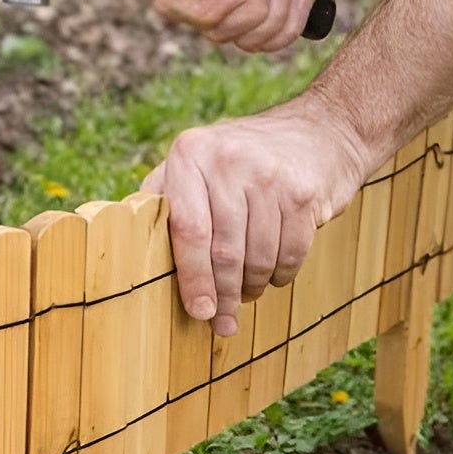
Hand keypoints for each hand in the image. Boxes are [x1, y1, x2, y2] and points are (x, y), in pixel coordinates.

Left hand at [143, 91, 369, 335]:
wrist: (318, 131)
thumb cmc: (242, 159)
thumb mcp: (198, 161)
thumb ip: (166, 197)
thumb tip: (135, 254)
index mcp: (190, 154)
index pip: (188, 229)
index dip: (193, 277)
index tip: (199, 311)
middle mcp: (228, 160)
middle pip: (224, 251)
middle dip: (224, 295)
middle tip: (224, 322)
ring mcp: (269, 175)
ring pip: (258, 257)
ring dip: (252, 287)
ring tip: (247, 292)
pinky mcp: (303, 192)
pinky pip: (290, 253)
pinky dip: (281, 274)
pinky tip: (273, 273)